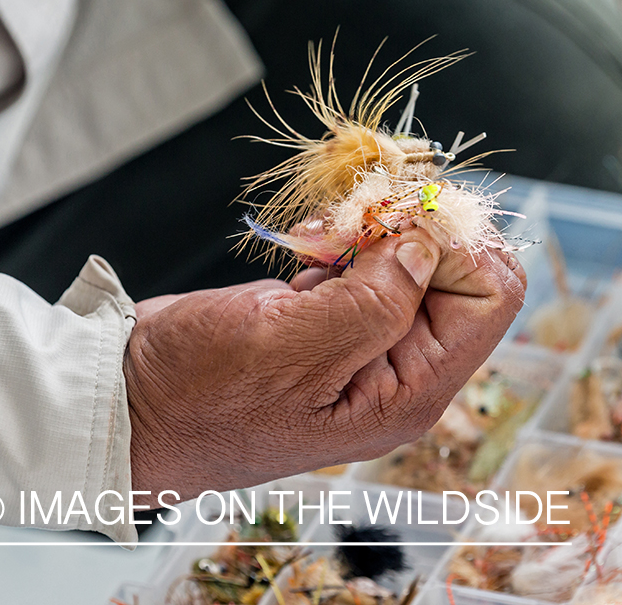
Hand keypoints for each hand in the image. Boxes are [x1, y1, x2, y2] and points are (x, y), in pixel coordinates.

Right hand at [124, 229, 524, 504]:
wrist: (130, 407)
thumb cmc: (200, 396)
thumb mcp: (292, 348)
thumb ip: (374, 301)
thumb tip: (428, 244)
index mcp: (409, 390)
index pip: (491, 298)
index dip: (459, 244)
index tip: (401, 216)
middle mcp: (401, 368)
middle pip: (458, 272)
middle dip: (413, 229)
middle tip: (356, 215)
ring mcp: (366, 343)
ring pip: (411, 258)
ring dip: (371, 228)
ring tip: (318, 235)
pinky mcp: (332, 318)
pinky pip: (366, 262)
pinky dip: (342, 239)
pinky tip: (306, 246)